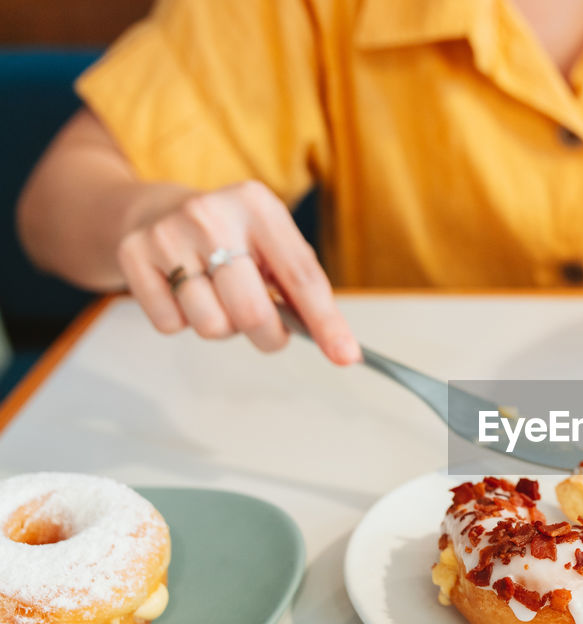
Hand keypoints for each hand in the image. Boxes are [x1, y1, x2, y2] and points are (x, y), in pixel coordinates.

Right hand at [115, 180, 358, 363]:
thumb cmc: (231, 238)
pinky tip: (185, 293)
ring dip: (223, 327)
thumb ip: (301, 287)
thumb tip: (338, 345)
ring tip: (219, 298)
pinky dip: (183, 321)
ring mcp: (167, 234)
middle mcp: (211, 215)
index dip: (326, 322)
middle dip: (267, 336)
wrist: (156, 210)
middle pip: (253, 312)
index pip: (302, 277)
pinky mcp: (133, 255)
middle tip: (267, 330)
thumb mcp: (272, 243)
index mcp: (259, 206)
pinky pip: (170, 325)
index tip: (346, 356)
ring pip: (211, 326)